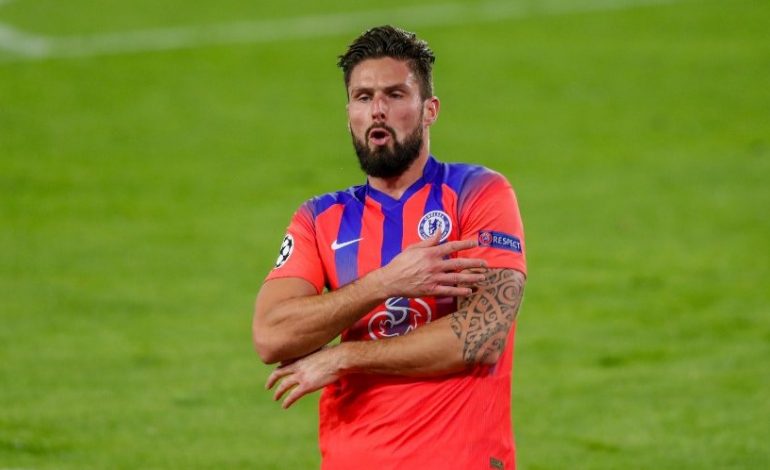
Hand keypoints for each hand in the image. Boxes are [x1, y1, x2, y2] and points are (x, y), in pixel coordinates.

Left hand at [266, 346, 343, 408]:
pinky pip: (293, 395)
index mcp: (300, 357)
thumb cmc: (334, 353)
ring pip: (283, 385)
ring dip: (278, 392)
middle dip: (271, 380)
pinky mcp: (306, 386)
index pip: (284, 362)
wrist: (339, 359)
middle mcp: (297, 366)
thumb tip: (319, 355)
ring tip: (275, 398)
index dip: (280, 367)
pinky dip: (287, 401)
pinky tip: (284, 406)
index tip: (278, 371)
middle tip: (268, 386)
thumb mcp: (319, 349)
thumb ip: (314, 354)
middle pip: (278, 373)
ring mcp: (301, 376)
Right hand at [371, 231, 487, 297]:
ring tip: (482, 277)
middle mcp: (434, 265)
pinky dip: (459, 291)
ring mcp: (433, 278)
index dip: (464, 244)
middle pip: (458, 264)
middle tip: (485, 264)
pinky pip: (448, 290)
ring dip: (471, 278)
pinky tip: (469, 290)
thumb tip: (440, 230)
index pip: (451, 247)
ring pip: (456, 278)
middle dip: (474, 264)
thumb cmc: (401, 262)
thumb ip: (429, 240)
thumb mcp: (413, 247)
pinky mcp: (431, 290)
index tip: (475, 243)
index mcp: (430, 253)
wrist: (390, 280)